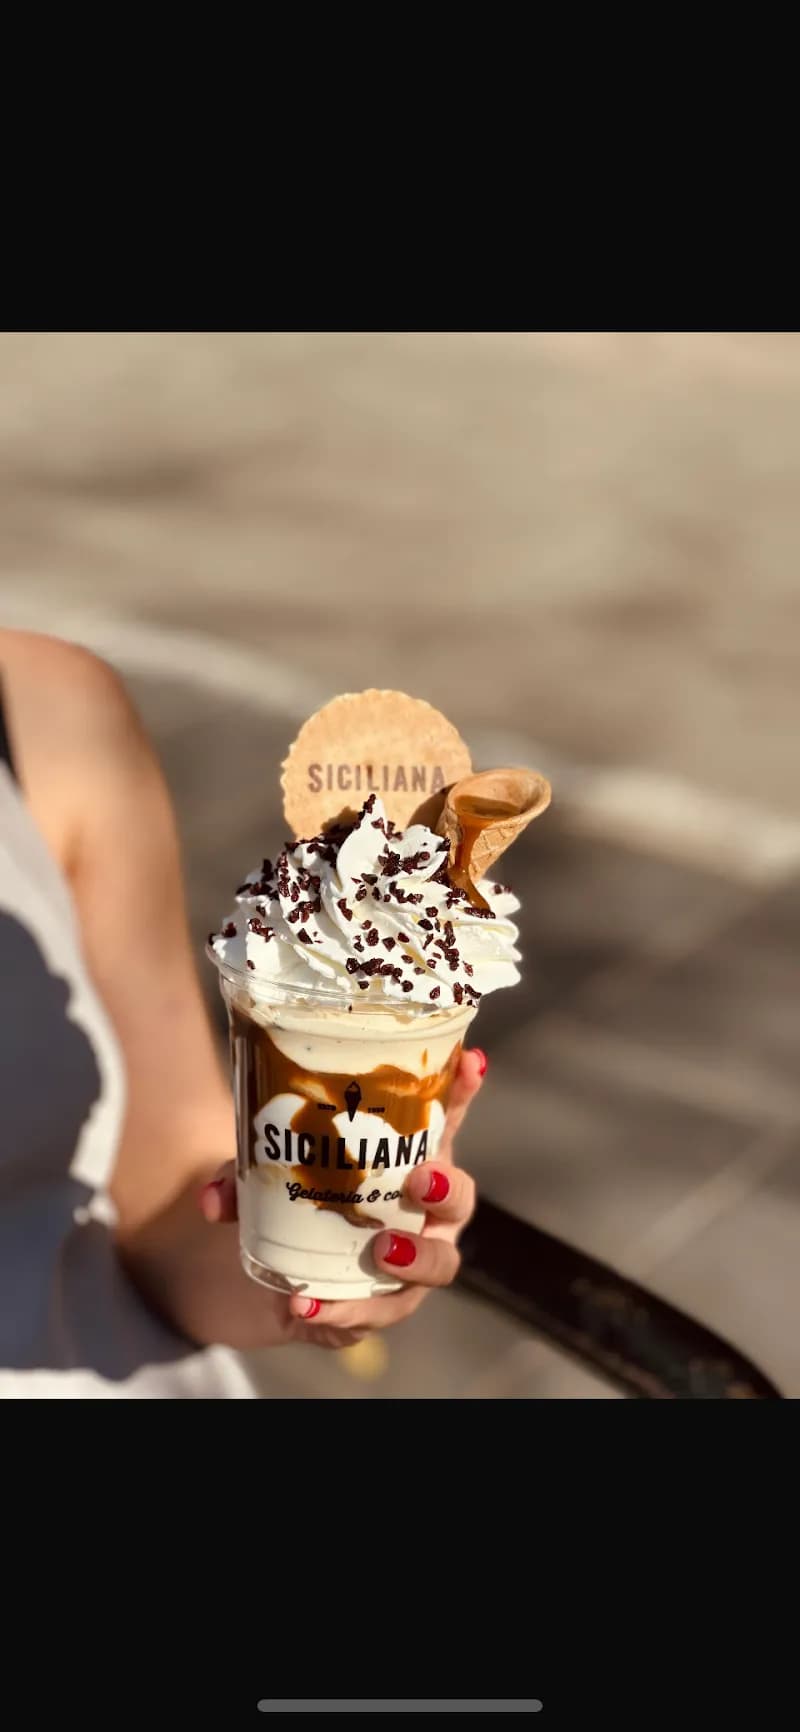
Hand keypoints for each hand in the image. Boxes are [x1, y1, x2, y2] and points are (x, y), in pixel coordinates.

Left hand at [199, 1047, 486, 1349]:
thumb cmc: (295, 1200)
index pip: (443, 1120)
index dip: (463, 1092)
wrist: (271, 1276)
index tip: (472, 1062)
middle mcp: (420, 1212)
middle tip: (419, 1180)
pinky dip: (344, 1311)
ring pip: (438, 1265)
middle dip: (447, 1189)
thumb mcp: (264, 1176)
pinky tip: (308, 1305)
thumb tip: (214, 1196)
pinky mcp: (380, 1306)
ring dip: (416, 1258)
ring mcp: (410, 1263)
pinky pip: (376, 1312)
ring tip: (381, 1250)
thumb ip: (241, 1177)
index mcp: (405, 1160)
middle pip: (458, 1200)